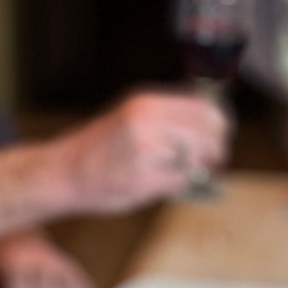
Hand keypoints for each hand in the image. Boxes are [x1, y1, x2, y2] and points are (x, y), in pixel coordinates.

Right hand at [53, 91, 228, 213]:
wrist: (64, 172)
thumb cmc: (102, 148)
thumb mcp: (132, 116)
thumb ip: (168, 117)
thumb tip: (212, 122)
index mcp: (147, 103)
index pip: (205, 107)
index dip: (221, 124)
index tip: (222, 135)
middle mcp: (146, 121)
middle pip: (207, 133)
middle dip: (215, 150)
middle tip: (213, 161)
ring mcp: (143, 150)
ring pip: (196, 158)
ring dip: (196, 168)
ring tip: (183, 172)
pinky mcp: (141, 179)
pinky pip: (179, 181)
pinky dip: (177, 184)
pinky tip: (160, 182)